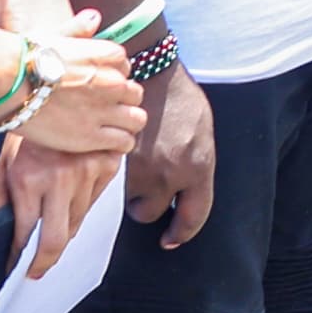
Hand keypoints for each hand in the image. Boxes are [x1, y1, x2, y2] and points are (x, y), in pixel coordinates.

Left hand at [0, 137, 125, 277]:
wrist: (57, 98)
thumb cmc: (27, 132)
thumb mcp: (4, 166)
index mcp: (29, 179)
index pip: (25, 232)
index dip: (19, 255)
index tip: (15, 267)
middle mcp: (62, 178)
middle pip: (58, 238)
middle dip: (44, 260)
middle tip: (36, 269)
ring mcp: (89, 171)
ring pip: (78, 222)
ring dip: (63, 231)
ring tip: (50, 227)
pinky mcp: (109, 165)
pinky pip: (95, 201)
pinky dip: (82, 207)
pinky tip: (69, 199)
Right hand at [8, 24, 143, 157]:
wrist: (5, 81)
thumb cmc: (24, 57)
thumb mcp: (55, 36)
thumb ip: (78, 29)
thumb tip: (93, 17)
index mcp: (109, 55)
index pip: (127, 69)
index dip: (112, 78)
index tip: (96, 87)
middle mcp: (114, 81)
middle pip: (135, 94)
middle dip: (122, 102)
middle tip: (103, 110)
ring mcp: (105, 109)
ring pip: (137, 119)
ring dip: (126, 124)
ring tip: (110, 128)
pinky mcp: (91, 136)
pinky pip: (124, 142)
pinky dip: (120, 143)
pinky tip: (108, 143)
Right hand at [128, 66, 218, 246]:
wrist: (151, 72)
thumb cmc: (180, 100)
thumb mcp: (202, 133)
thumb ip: (195, 164)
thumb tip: (185, 190)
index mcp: (199, 166)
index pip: (194, 215)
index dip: (181, 232)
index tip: (170, 240)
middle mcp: (171, 173)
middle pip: (151, 213)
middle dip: (146, 206)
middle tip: (144, 191)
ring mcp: (140, 168)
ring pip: (126, 199)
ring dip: (127, 191)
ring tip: (130, 168)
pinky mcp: (114, 160)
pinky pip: (109, 184)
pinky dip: (111, 177)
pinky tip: (114, 161)